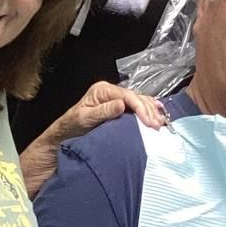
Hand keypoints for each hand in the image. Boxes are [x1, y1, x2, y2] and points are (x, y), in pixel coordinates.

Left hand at [54, 81, 168, 141]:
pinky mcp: (119, 108)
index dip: (140, 108)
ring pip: (139, 101)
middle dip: (148, 110)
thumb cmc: (72, 127)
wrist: (65, 136)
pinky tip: (158, 115)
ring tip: (160, 123)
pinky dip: (148, 111)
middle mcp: (110, 92)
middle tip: (157, 126)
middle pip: (136, 97)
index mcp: (102, 90)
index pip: (127, 95)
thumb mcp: (85, 119)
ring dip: (151, 111)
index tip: (149, 122)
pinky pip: (137, 107)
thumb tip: (121, 104)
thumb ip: (103, 111)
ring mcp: (115, 99)